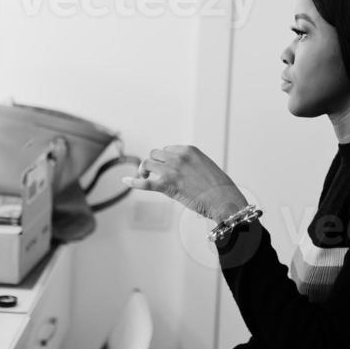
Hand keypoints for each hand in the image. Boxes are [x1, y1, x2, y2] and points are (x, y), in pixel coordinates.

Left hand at [121, 145, 248, 222]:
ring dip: (144, 170)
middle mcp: (178, 156)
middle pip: (154, 153)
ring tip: (145, 177)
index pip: (167, 149)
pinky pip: (145, 182)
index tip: (166, 168)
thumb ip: (190, 163)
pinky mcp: (167, 186)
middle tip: (154, 173)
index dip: (164, 159)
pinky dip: (133, 181)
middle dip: (153, 163)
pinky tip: (125, 181)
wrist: (224, 200)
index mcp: (188, 149)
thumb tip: (180, 170)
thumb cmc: (219, 187)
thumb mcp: (205, 166)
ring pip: (147, 163)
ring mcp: (171, 170)